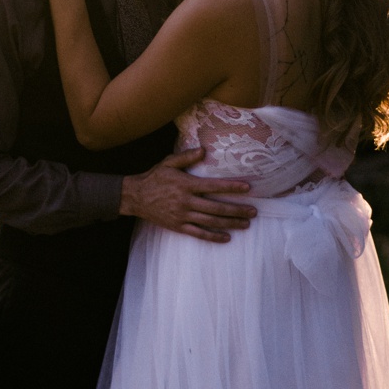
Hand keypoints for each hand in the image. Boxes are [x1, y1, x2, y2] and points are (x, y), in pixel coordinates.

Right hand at [120, 148, 255, 242]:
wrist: (135, 197)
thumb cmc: (154, 177)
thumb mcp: (168, 162)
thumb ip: (187, 156)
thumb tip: (204, 150)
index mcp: (186, 184)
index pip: (213, 186)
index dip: (231, 187)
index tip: (248, 188)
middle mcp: (186, 201)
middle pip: (217, 208)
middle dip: (237, 210)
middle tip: (254, 211)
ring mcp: (182, 216)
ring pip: (211, 222)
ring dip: (230, 223)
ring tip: (246, 224)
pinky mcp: (178, 226)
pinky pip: (198, 234)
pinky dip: (213, 237)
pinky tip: (226, 238)